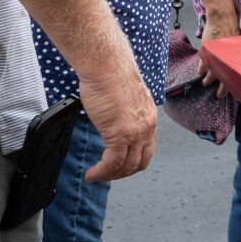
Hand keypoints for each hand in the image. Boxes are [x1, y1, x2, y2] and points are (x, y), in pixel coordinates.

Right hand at [76, 63, 157, 183]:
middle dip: (123, 173)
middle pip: (140, 162)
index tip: (119, 165)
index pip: (147, 149)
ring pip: (127, 165)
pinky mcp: (120, 134)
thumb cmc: (110, 75)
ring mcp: (135, 132)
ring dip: (110, 175)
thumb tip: (112, 123)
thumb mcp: (123, 99)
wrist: (106, 66)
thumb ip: (123, 114)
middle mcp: (146, 127)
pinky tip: (92, 173)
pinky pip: (112, 162)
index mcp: (148, 118)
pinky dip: (101, 172)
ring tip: (96, 176)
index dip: (133, 161)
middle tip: (107, 175)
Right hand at [196, 10, 240, 83]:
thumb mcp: (239, 43)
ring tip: (205, 84)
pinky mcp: (206, 53)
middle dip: (221, 89)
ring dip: (208, 80)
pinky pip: (202, 65)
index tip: (233, 90)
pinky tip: (199, 73)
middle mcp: (225, 60)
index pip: (234, 76)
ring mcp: (215, 57)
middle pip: (223, 78)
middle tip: (219, 95)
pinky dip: (200, 69)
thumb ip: (239, 54)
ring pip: (210, 74)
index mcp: (235, 59)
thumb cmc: (233, 29)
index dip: (233, 85)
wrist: (222, 19)